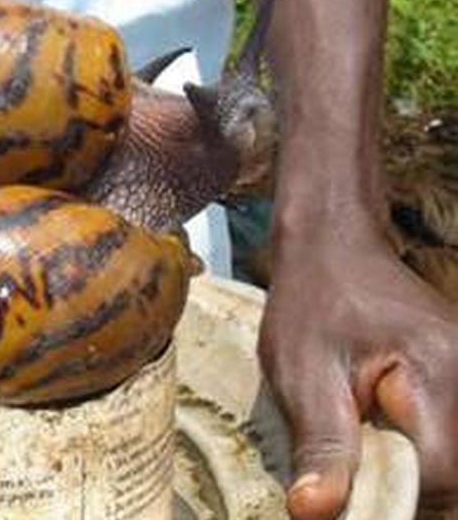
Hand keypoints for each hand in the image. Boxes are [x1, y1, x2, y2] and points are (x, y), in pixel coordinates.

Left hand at [261, 221, 457, 518]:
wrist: (336, 249)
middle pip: (453, 479)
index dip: (392, 504)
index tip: (342, 503)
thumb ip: (319, 442)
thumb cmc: (313, 303)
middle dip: (404, 496)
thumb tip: (313, 512)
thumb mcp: (300, 372)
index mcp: (438, 376)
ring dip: (409, 481)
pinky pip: (445, 446)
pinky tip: (377, 453)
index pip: (438, 475)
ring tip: (358, 469)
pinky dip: (415, 463)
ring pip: (451, 468)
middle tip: (344, 483)